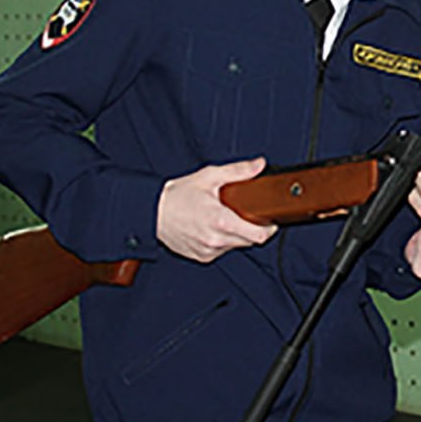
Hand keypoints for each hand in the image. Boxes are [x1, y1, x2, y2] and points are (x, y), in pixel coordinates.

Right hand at [156, 158, 276, 262]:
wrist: (150, 213)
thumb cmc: (177, 195)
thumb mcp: (209, 177)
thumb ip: (238, 171)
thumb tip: (259, 165)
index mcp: (222, 221)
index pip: (259, 236)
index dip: (269, 228)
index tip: (270, 219)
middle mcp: (216, 240)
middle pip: (250, 241)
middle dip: (252, 228)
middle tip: (246, 213)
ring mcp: (208, 251)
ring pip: (236, 246)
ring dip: (237, 235)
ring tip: (226, 218)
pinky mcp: (202, 257)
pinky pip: (221, 251)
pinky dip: (222, 241)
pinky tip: (212, 228)